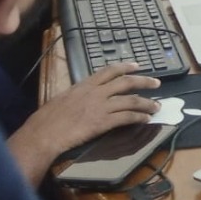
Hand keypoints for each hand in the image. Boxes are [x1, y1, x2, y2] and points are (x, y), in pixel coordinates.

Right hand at [8, 62, 160, 184]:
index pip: (109, 71)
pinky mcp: (103, 122)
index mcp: (84, 85)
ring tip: (157, 106)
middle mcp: (95, 93)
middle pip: (126, 82)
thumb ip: (77, 94)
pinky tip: (145, 119)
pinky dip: (138, 117)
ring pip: (131, 100)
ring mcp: (100, 107)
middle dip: (144, 81)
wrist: (43, 134)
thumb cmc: (46, 119)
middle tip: (157, 83)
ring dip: (147, 103)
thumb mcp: (62, 98)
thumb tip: (83, 94)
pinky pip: (126, 117)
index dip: (126, 67)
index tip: (137, 66)